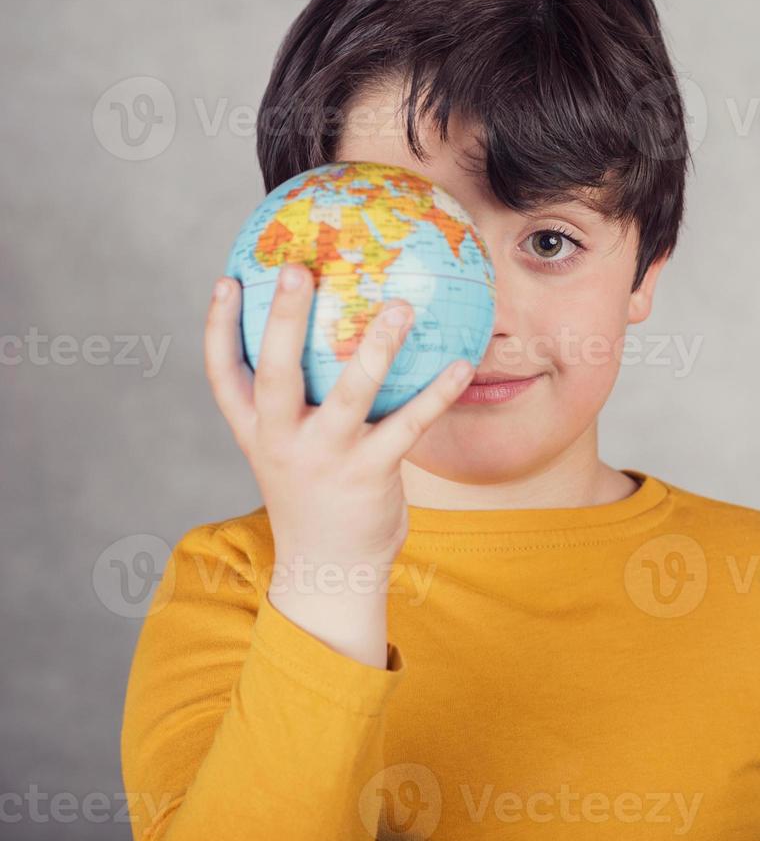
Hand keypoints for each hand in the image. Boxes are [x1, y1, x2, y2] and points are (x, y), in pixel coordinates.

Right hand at [203, 263, 474, 663]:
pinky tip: (461, 364)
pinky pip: (409, 425)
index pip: (222, 373)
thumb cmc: (314, 495)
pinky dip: (437, 393)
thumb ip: (294, 405)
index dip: (218, 325)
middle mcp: (281, 440)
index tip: (226, 278)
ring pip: (350, 393)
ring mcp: (326, 458)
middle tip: (298, 268)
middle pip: (275, 371)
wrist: (329, 572)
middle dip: (283, 319)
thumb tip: (327, 336)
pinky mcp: (370, 475)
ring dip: (377, 347)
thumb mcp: (286, 451)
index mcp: (254, 430)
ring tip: (401, 306)